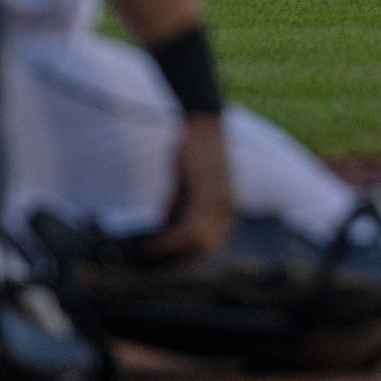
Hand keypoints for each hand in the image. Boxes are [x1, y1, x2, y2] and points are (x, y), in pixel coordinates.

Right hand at [146, 114, 232, 259]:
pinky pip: (192, 227)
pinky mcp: (211, 195)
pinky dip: (172, 238)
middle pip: (207, 247)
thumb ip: (180, 208)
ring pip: (200, 241)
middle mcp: (229, 209)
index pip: (210, 243)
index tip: (165, 256)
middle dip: (180, 255)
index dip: (186, 253)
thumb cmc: (193, 153)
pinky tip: (155, 240)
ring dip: (173, 248)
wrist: (201, 125)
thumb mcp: (186, 187)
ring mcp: (222, 203)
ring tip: (152, 248)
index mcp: (227, 208)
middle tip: (156, 255)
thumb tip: (164, 230)